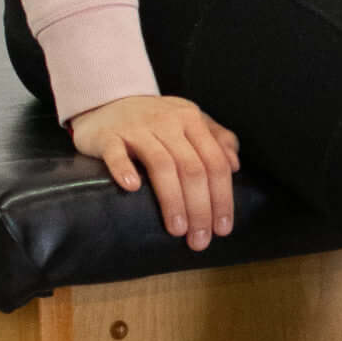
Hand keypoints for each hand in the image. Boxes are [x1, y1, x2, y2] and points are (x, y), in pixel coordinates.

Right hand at [68, 94, 240, 250]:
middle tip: (200, 239)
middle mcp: (167, 121)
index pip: (215, 162)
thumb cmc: (154, 120)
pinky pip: (116, 152)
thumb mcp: (189, 121)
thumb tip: (235, 165)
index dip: (222, 197)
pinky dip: (124, 169)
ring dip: (172, 200)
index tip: (222, 229)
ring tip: (177, 229)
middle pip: (192, 167)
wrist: (107, 101)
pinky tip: (132, 189)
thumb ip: (216, 138)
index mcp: (191, 120)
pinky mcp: (108, 135)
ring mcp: (137, 128)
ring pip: (161, 164)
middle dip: (200, 207)